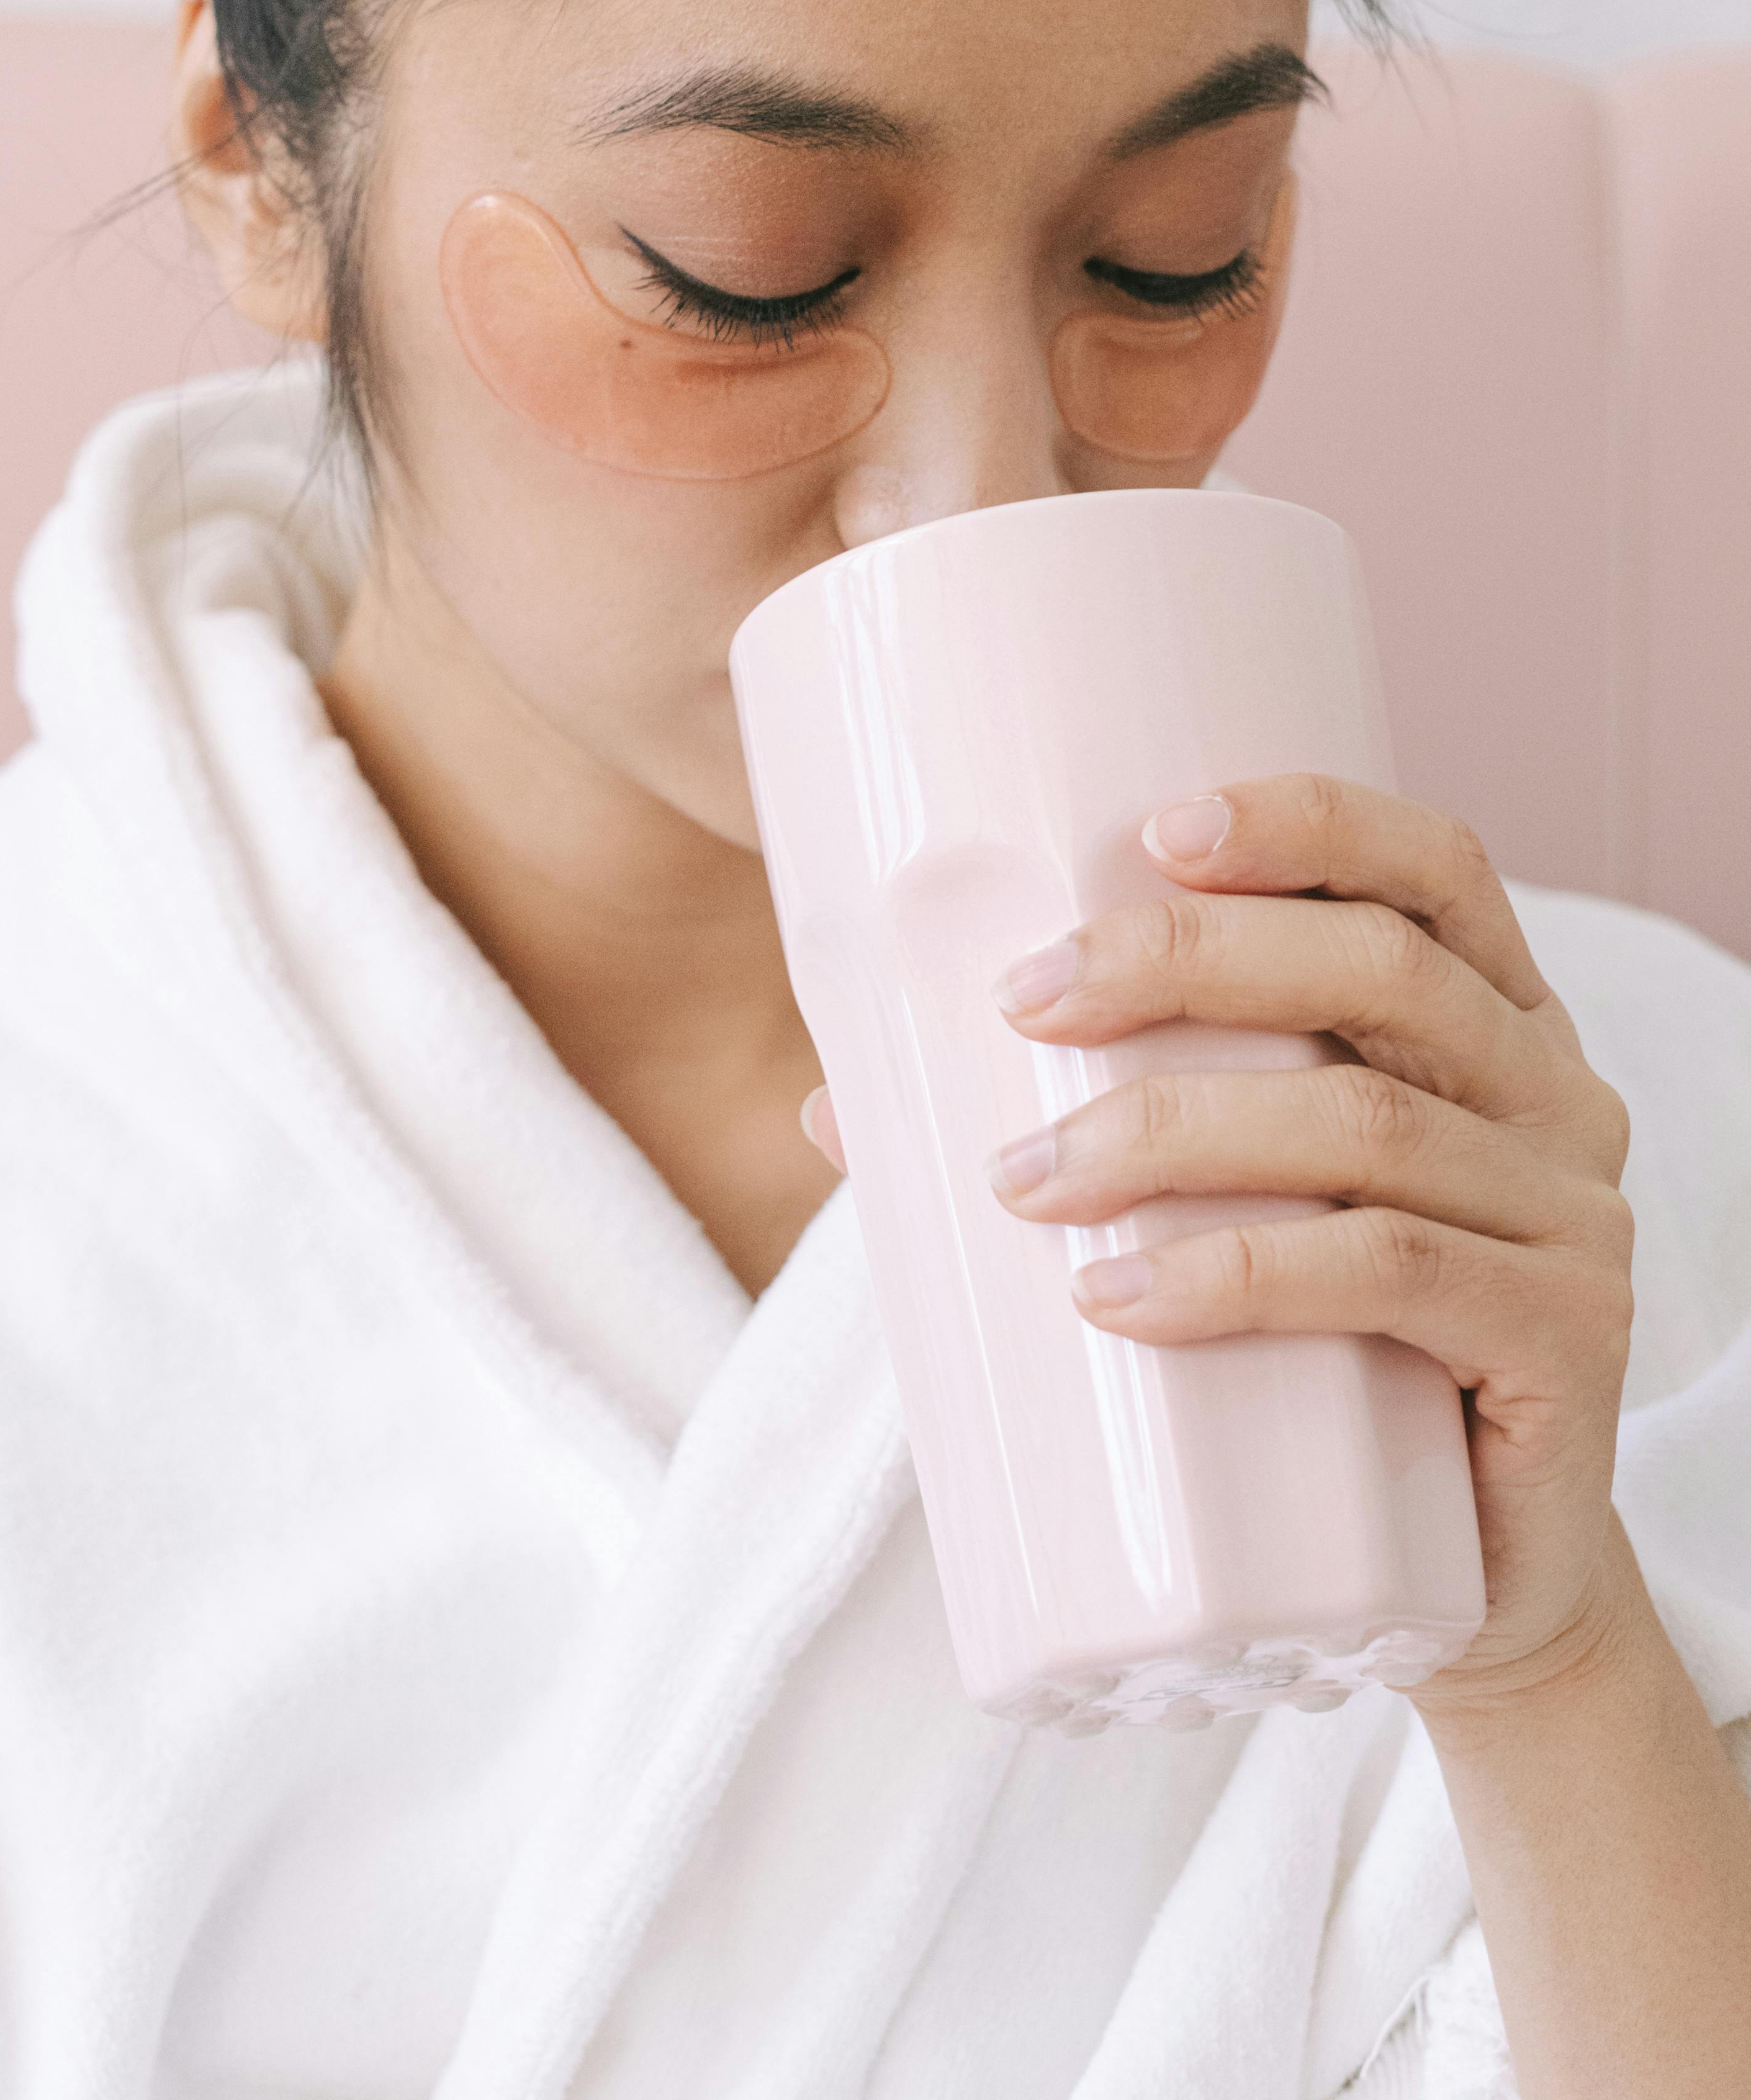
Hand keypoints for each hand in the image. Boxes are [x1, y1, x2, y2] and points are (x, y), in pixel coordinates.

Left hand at [984, 780, 1637, 1707]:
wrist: (1478, 1586)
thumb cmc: (1332, 1360)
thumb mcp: (1231, 1210)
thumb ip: (1075, 1133)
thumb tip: (834, 1110)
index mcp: (1496, 1019)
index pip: (1433, 866)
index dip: (1308, 821)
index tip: (1155, 826)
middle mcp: (1557, 1095)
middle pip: (1379, 971)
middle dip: (1183, 961)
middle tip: (1022, 1005)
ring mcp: (1574, 1221)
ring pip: (1366, 1128)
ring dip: (1173, 1130)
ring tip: (1027, 1176)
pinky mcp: (1565, 1347)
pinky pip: (1397, 1277)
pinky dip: (1244, 1275)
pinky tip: (1125, 1297)